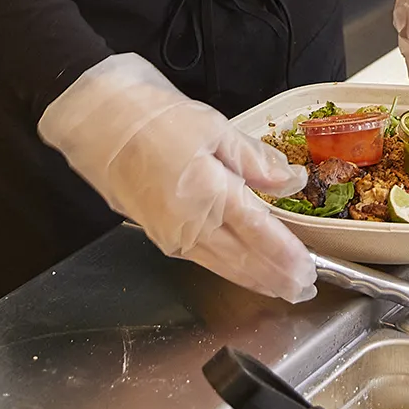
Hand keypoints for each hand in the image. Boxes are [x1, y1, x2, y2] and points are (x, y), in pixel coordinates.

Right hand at [37, 53, 316, 300]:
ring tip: (281, 288)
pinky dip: (228, 270)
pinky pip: (203, 261)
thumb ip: (255, 159)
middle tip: (303, 289)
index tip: (308, 268)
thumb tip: (291, 180)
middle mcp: (191, 224)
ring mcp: (172, 235)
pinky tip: (242, 270)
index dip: (286, 255)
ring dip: (254, 280)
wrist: (100, 125)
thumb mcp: (214, 127)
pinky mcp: (159, 237)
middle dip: (275, 278)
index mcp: (209, 192)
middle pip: (243, 261)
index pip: (259, 234)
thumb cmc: (155, 119)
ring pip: (223, 267)